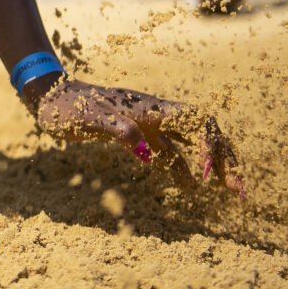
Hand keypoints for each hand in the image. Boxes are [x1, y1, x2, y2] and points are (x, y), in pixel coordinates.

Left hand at [29, 76, 242, 192]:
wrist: (50, 97)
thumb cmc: (68, 108)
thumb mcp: (90, 120)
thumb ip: (119, 132)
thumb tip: (148, 154)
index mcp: (152, 109)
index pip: (197, 123)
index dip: (209, 149)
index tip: (203, 179)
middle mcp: (157, 114)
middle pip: (204, 132)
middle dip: (225, 160)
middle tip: (238, 191)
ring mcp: (149, 123)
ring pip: (192, 141)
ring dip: (212, 164)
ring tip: (228, 191)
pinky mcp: (139, 133)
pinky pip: (172, 149)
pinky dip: (185, 166)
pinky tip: (190, 186)